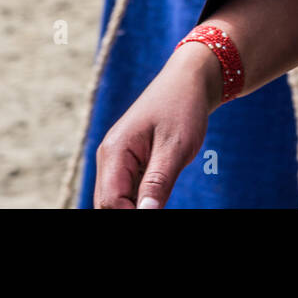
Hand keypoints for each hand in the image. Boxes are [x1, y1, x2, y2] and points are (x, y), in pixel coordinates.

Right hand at [93, 42, 223, 207]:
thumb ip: (158, 183)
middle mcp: (109, 157)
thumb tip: (145, 215)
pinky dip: (142, 198)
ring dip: (137, 205)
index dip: (131, 216)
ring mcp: (117, 159)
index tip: (159, 210)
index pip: (110, 202)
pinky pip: (129, 189)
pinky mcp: (130, 161)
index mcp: (115, 152)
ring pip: (117, 199)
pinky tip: (159, 195)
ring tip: (163, 194)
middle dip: (131, 212)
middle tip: (162, 204)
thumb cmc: (183, 108)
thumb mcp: (175, 148)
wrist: (189, 81)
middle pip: (108, 203)